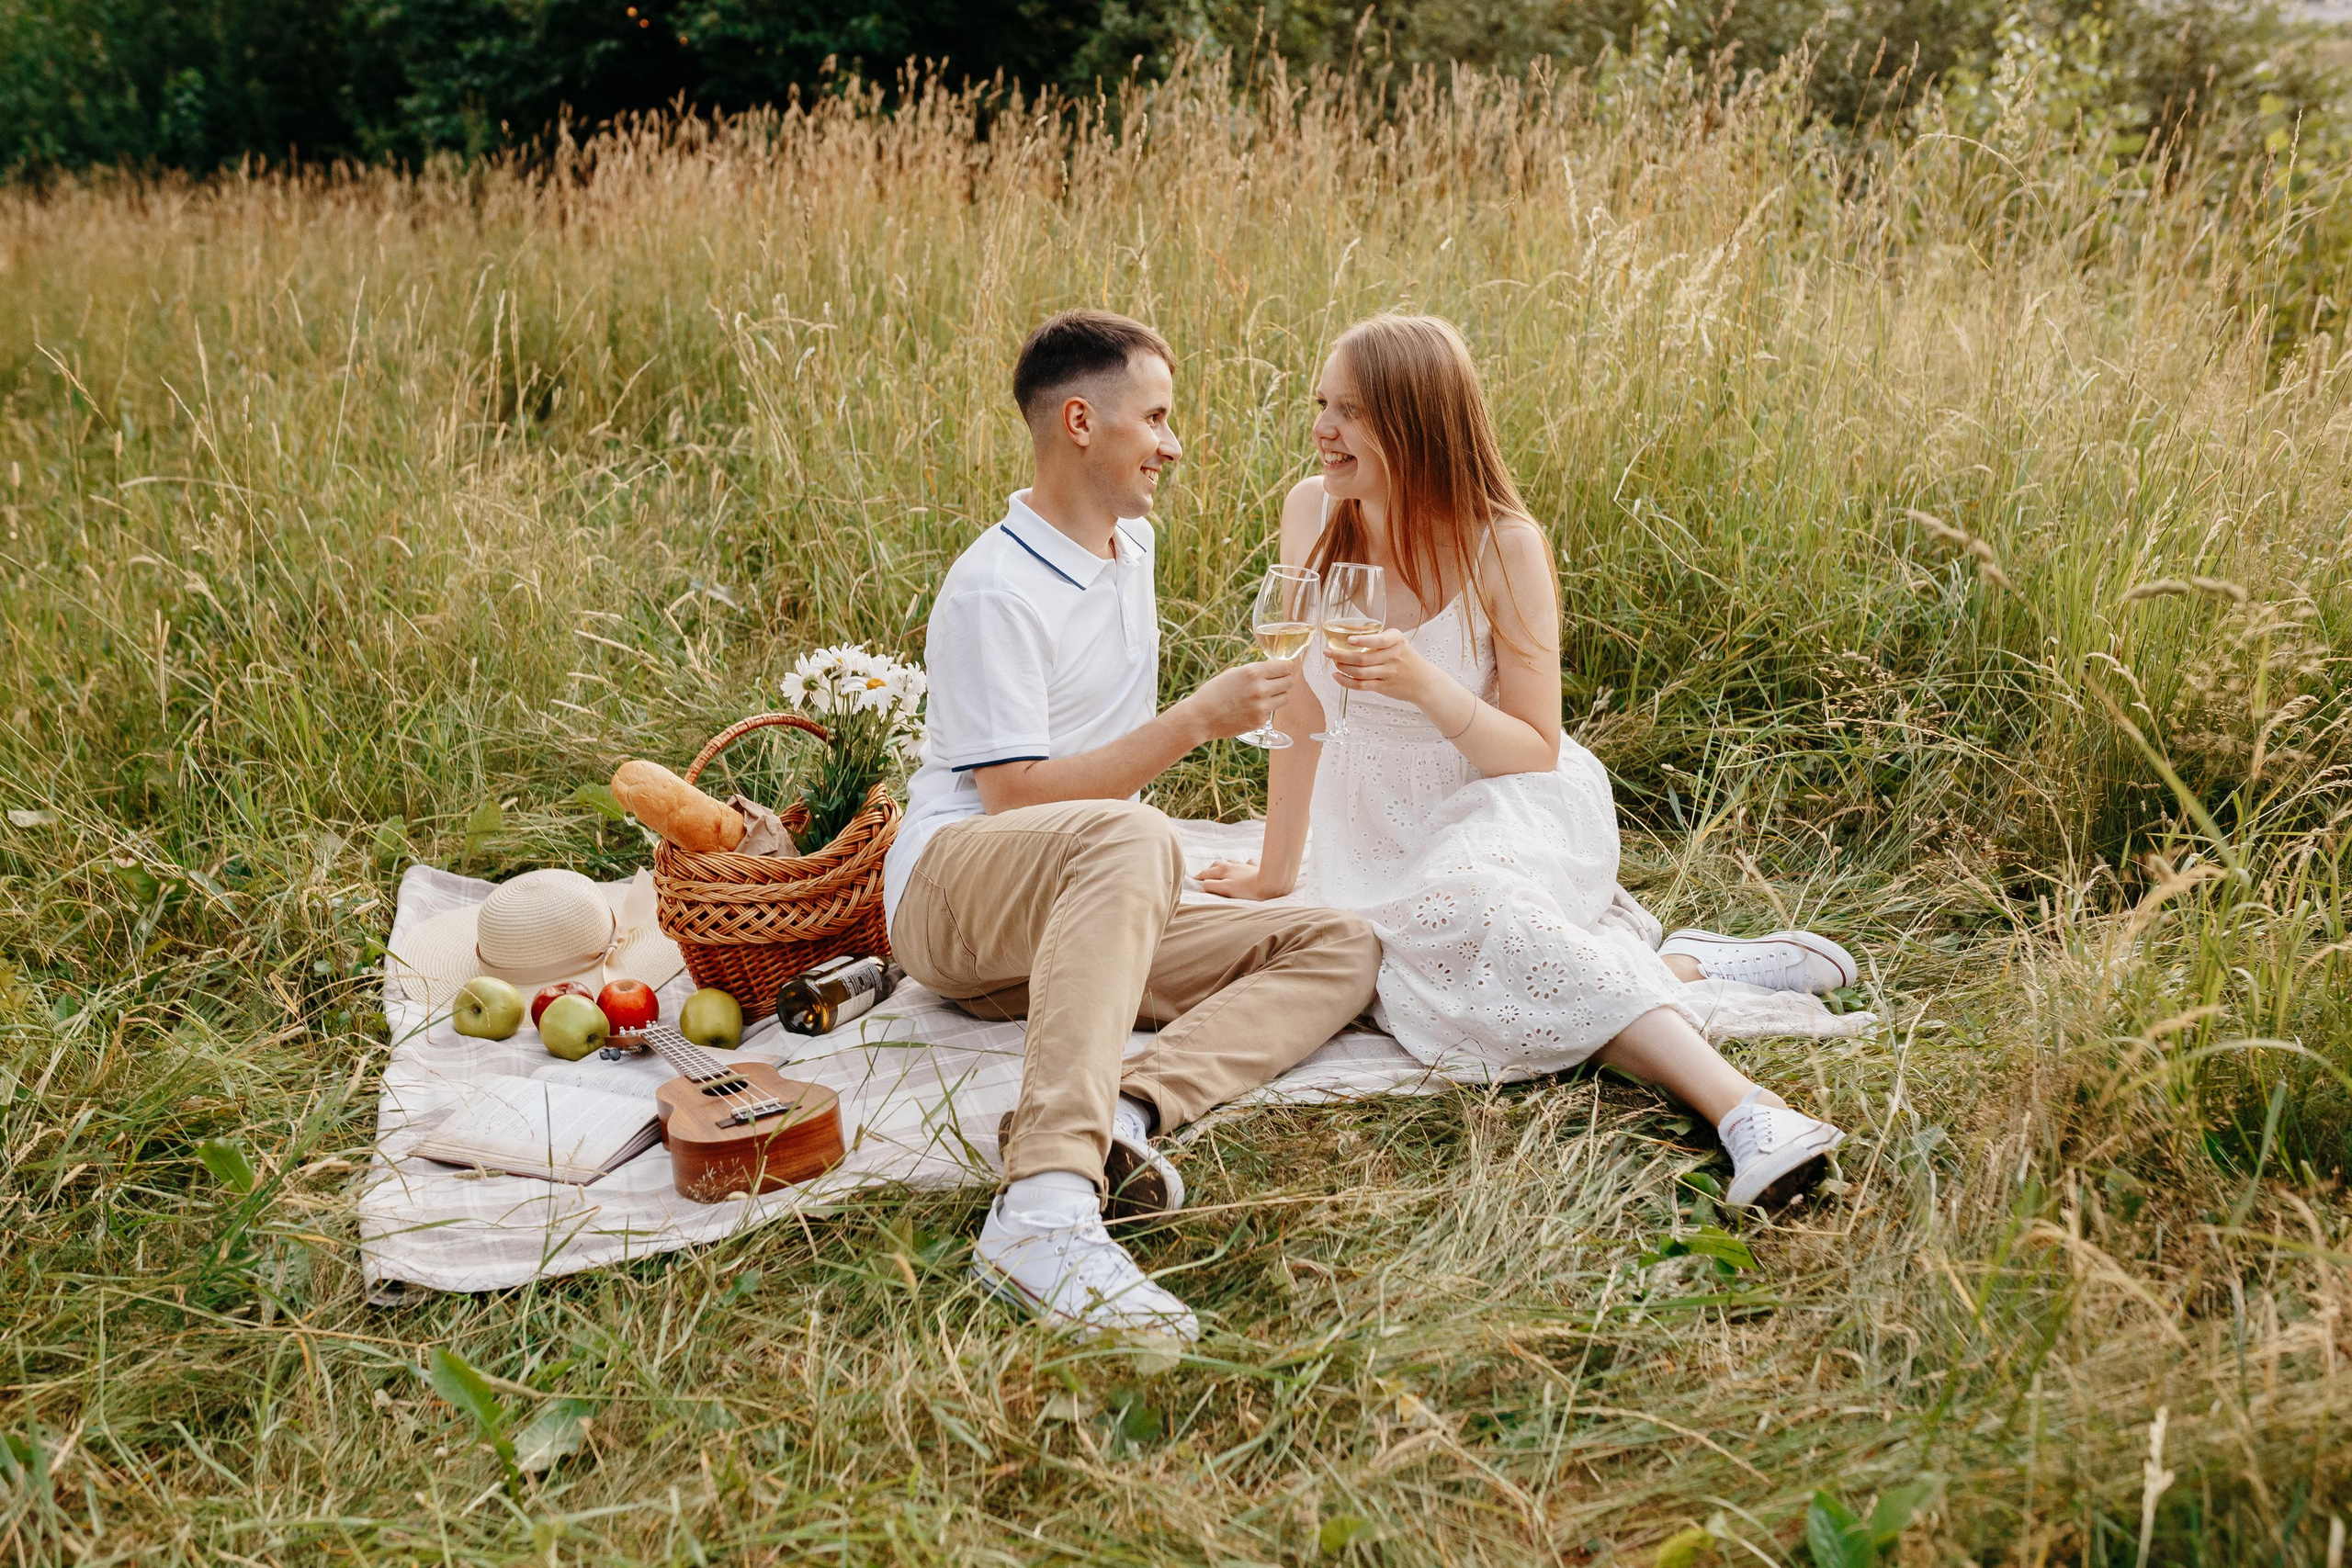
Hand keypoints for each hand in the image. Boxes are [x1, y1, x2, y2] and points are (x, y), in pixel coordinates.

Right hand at [1180, 660, 1298, 741]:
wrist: (1201, 717)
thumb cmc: (1214, 692)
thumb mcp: (1234, 673)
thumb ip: (1255, 671)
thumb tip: (1274, 670)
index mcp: (1253, 672)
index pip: (1285, 667)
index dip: (1286, 667)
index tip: (1285, 669)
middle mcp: (1261, 689)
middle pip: (1289, 682)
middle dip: (1284, 681)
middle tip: (1276, 682)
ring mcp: (1262, 707)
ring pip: (1285, 698)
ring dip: (1278, 695)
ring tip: (1264, 696)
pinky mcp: (1260, 721)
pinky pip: (1272, 711)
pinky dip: (1266, 709)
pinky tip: (1251, 708)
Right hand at [1196, 857, 1287, 900]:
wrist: (1269, 883)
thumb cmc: (1247, 889)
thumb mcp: (1225, 889)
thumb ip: (1212, 886)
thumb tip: (1202, 885)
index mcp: (1223, 870)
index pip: (1206, 873)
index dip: (1198, 877)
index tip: (1192, 880)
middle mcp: (1232, 865)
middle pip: (1217, 864)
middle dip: (1209, 870)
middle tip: (1205, 876)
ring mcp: (1244, 865)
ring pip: (1230, 862)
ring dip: (1224, 866)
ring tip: (1222, 870)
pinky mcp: (1255, 868)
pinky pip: (1247, 863)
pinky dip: (1243, 865)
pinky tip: (1245, 867)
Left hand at [1326, 627, 1438, 705]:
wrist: (1424, 681)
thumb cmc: (1406, 659)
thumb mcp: (1399, 643)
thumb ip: (1379, 640)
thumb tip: (1348, 637)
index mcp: (1396, 640)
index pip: (1380, 640)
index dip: (1363, 641)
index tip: (1349, 640)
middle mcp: (1393, 656)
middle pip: (1363, 658)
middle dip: (1341, 655)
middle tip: (1327, 651)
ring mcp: (1388, 673)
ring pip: (1360, 672)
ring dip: (1342, 667)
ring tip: (1333, 661)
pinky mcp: (1383, 687)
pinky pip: (1361, 685)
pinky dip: (1346, 681)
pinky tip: (1337, 676)